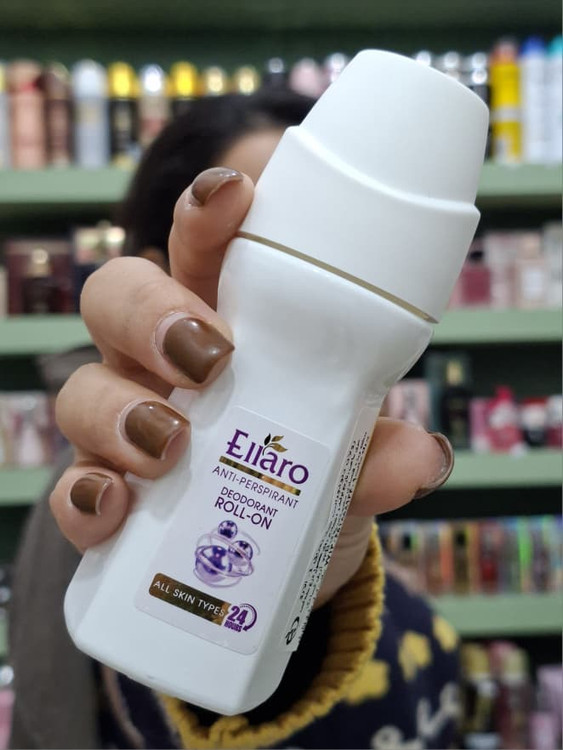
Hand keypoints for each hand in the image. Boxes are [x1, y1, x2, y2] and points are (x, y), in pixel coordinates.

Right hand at [50, 167, 453, 605]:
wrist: (269, 564)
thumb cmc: (303, 482)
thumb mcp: (350, 463)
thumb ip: (382, 455)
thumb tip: (424, 458)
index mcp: (219, 324)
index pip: (200, 248)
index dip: (207, 213)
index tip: (235, 196)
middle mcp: (157, 364)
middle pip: (117, 297)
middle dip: (151, 312)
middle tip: (209, 355)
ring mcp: (120, 427)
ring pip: (81, 387)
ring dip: (119, 409)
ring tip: (171, 445)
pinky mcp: (101, 496)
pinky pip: (70, 485)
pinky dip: (85, 494)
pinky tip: (115, 509)